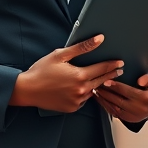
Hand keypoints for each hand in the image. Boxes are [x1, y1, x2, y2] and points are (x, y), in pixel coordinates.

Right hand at [9, 34, 123, 112]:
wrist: (28, 89)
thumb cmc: (42, 70)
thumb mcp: (61, 55)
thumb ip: (82, 47)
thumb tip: (99, 39)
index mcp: (80, 76)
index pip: (102, 69)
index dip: (112, 65)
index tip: (120, 62)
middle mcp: (81, 90)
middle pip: (101, 81)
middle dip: (110, 75)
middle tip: (119, 70)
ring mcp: (77, 101)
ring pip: (93, 91)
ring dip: (97, 85)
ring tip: (102, 78)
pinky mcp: (72, 108)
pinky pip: (84, 100)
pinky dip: (85, 93)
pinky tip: (83, 87)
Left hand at [92, 68, 147, 122]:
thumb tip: (141, 82)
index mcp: (147, 99)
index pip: (127, 92)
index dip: (115, 86)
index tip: (105, 80)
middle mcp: (140, 110)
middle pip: (118, 101)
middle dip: (106, 93)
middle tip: (96, 84)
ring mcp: (134, 117)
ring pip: (114, 108)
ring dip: (103, 100)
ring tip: (95, 90)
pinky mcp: (128, 119)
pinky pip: (114, 113)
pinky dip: (105, 105)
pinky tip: (99, 98)